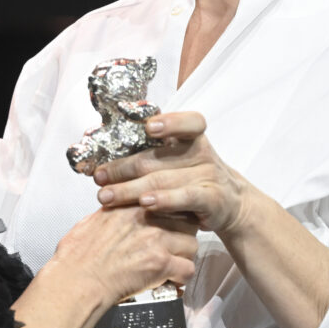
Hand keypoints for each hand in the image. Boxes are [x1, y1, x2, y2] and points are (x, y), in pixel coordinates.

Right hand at [50, 205, 196, 308]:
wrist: (77, 280)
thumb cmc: (78, 256)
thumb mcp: (92, 221)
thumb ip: (111, 213)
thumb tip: (114, 212)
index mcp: (132, 204)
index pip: (169, 200)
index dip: (173, 214)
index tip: (172, 223)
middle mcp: (148, 218)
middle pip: (186, 221)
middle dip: (183, 235)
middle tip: (175, 247)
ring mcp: (157, 240)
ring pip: (192, 245)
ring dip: (184, 256)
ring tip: (173, 265)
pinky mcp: (161, 264)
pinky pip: (188, 269)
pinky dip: (181, 277)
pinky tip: (171, 280)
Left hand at [92, 112, 252, 237]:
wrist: (230, 204)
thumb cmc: (194, 179)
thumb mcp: (180, 160)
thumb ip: (152, 154)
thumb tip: (104, 158)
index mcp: (193, 138)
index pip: (189, 122)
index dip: (170, 123)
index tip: (148, 127)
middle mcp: (201, 153)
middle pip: (157, 158)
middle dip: (123, 167)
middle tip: (98, 177)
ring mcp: (208, 176)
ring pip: (163, 180)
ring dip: (130, 189)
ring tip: (106, 196)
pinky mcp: (212, 200)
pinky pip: (186, 197)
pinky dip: (164, 199)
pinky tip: (145, 203)